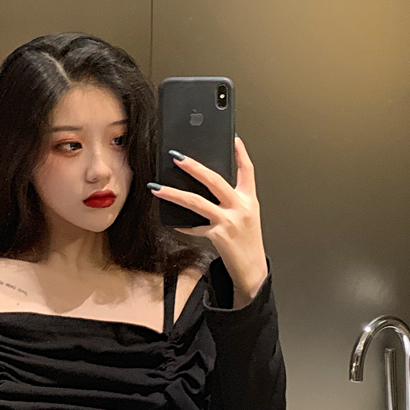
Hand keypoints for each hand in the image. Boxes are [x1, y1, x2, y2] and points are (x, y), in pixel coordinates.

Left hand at [148, 136, 268, 304]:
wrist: (252, 270)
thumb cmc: (247, 243)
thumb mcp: (245, 218)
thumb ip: (230, 203)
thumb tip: (204, 191)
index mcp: (250, 200)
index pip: (247, 171)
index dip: (241, 153)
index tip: (233, 139)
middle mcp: (241, 207)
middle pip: (215, 180)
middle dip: (193, 167)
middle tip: (176, 157)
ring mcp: (230, 221)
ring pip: (197, 202)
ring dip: (173, 193)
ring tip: (157, 188)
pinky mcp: (219, 235)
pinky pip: (195, 227)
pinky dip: (183, 225)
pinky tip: (173, 222)